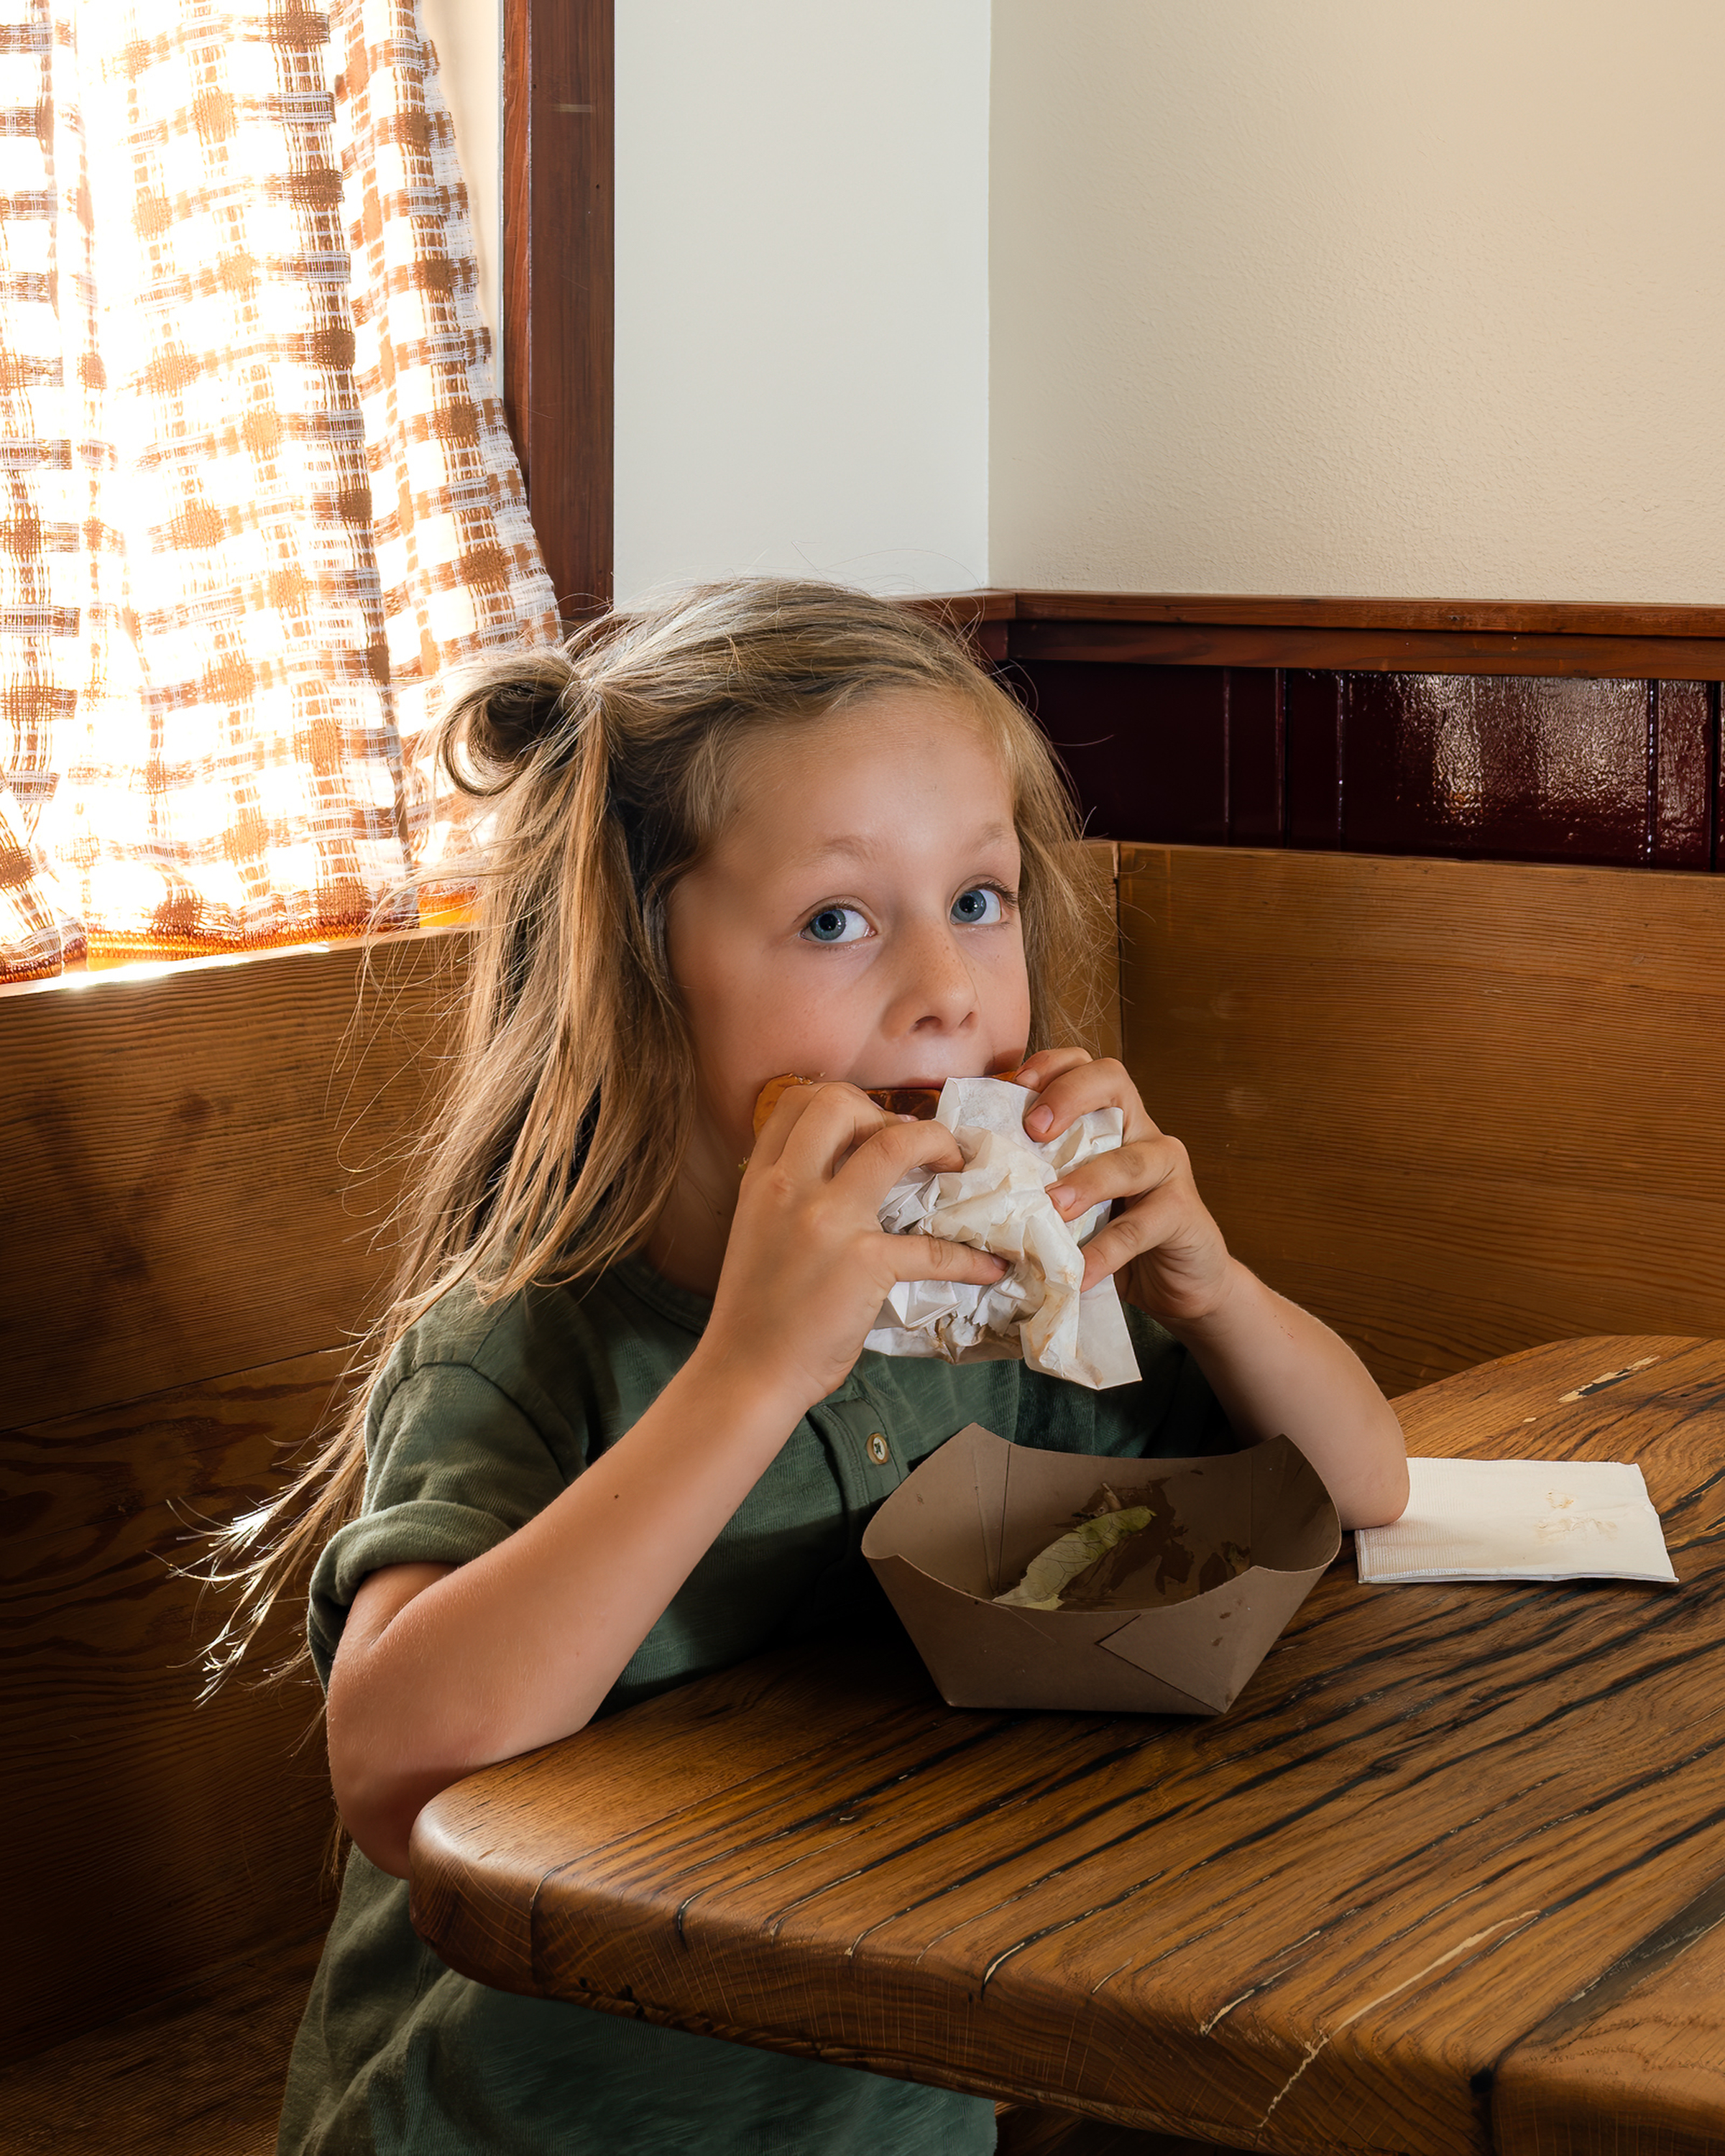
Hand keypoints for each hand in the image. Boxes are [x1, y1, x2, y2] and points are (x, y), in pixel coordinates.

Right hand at [701, 1082, 1007, 1414]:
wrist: (744, 1374)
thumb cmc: (752, 1313)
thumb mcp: (755, 1233)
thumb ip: (786, 1198)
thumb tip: (841, 1179)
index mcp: (761, 1181)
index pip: (796, 1102)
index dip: (843, 1102)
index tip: (871, 1126)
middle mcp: (790, 1187)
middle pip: (841, 1104)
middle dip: (886, 1113)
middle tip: (911, 1146)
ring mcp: (827, 1220)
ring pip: (894, 1144)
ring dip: (939, 1145)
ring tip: (958, 1165)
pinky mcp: (865, 1262)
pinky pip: (934, 1247)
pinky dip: (970, 1257)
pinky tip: (990, 1268)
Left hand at [1012, 1048, 1231, 1328]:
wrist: (1177, 1282)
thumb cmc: (1111, 1233)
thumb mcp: (1071, 1198)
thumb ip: (1039, 1178)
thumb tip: (971, 1177)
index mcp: (1112, 1120)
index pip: (1085, 1066)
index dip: (1051, 1065)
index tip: (1015, 1084)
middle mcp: (1142, 1132)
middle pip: (1113, 1081)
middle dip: (1070, 1095)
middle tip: (1034, 1130)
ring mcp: (1167, 1171)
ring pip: (1130, 1159)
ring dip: (1088, 1180)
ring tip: (1054, 1206)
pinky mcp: (1182, 1214)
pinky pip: (1140, 1227)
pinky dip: (1105, 1251)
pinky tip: (1079, 1273)